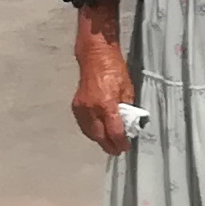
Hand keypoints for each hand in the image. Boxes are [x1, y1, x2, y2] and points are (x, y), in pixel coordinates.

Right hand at [72, 32, 135, 153]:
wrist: (95, 55)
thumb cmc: (114, 68)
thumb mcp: (127, 89)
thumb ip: (127, 109)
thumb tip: (128, 125)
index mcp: (106, 104)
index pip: (114, 132)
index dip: (121, 143)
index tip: (126, 147)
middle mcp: (92, 109)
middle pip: (100, 137)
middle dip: (109, 146)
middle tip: (118, 150)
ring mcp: (82, 108)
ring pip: (90, 133)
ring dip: (100, 140)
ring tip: (109, 143)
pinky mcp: (76, 106)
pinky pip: (84, 125)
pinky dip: (91, 131)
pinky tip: (99, 132)